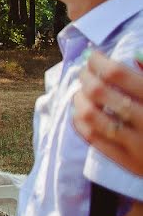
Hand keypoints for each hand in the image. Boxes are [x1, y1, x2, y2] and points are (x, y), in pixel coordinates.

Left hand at [74, 51, 142, 174]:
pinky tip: (81, 112)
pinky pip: (92, 138)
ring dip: (79, 99)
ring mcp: (136, 144)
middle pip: (99, 92)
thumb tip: (135, 54)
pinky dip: (79, 122)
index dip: (98, 61)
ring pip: (90, 115)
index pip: (117, 73)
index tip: (92, 55)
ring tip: (81, 91)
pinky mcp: (128, 161)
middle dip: (86, 76)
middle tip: (84, 71)